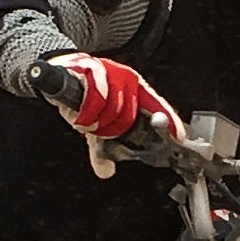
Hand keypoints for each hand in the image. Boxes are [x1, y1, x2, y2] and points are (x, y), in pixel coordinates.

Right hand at [48, 54, 178, 145]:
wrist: (62, 70)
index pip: (156, 105)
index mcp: (134, 89)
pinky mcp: (90, 68)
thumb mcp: (96, 124)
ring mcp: (109, 71)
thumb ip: (101, 149)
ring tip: (89, 121)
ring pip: (111, 108)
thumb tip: (105, 172)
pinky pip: (93, 98)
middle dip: (112, 129)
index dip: (168, 121)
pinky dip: (86, 113)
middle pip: (129, 113)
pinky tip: (81, 116)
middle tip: (100, 130)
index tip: (178, 136)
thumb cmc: (85, 95)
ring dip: (97, 122)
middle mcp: (125, 79)